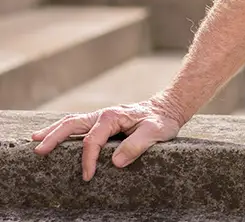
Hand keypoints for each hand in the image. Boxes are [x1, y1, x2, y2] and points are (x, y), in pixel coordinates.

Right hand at [31, 97, 184, 180]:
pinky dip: (63, 129)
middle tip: (39, 150)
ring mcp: (101, 117)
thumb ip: (136, 145)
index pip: (92, 141)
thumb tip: (114, 162)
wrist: (168, 109)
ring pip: (72, 122)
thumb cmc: (162, 121)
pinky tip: (54, 135)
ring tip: (35, 140)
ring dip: (53, 131)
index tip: (88, 176)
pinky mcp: (102, 122)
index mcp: (113, 117)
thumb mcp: (155, 132)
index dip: (88, 159)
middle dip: (54, 137)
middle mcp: (103, 115)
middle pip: (72, 125)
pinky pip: (79, 125)